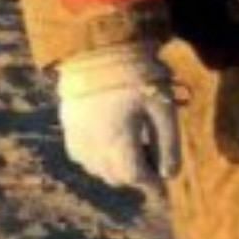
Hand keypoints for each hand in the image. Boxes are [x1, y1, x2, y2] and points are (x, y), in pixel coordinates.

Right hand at [55, 42, 180, 190]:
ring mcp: (76, 138)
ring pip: (97, 169)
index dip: (151, 184)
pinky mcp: (68, 127)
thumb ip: (168, 145)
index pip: (134, 177)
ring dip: (116, 169)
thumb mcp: (163, 110)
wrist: (100, 51)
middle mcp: (92, 147)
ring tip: (135, 148)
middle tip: (153, 162)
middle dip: (135, 176)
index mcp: (117, 143)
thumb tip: (170, 176)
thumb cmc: (138, 79)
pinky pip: (83, 156)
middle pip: (115, 177)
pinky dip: (99, 158)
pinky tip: (112, 142)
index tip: (164, 187)